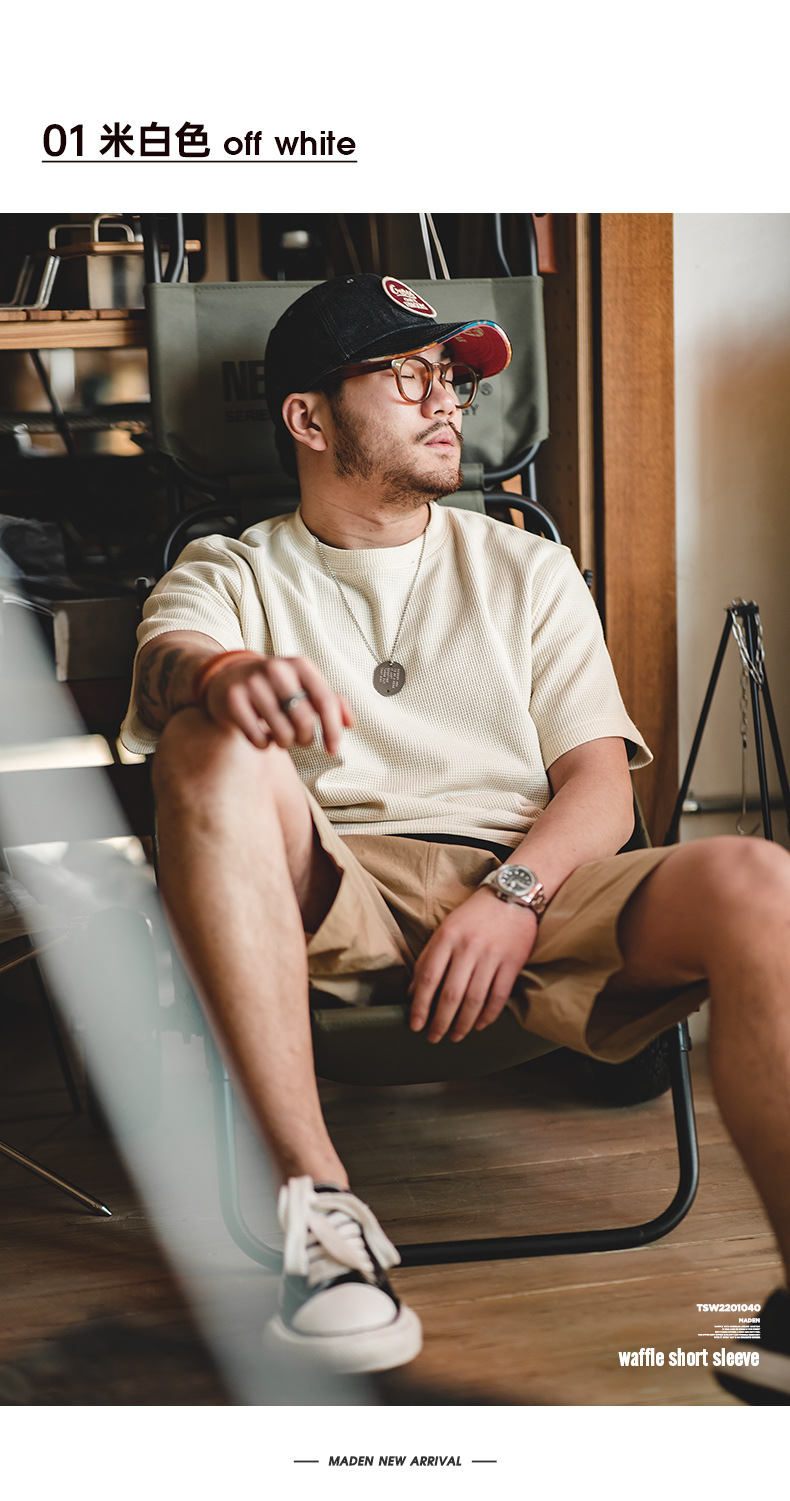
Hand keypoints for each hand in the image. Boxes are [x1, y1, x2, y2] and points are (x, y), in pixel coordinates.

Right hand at [203, 653, 353, 753]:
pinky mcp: (233, 700)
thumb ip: (330, 701)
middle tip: (299, 738)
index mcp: (300, 665)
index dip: (333, 729)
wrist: (227, 678)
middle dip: (305, 739)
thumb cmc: (275, 687)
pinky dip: (263, 745)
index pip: (325, 700)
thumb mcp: (303, 686)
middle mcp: (276, 669)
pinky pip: (258, 739)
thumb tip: (350, 722)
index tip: (333, 749)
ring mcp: (252, 683)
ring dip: (285, 743)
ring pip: (282, 734)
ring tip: (279, 734)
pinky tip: (261, 733)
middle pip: (305, 721)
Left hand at [408, 886, 538, 1042]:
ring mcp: (492, 956)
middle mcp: (468, 948)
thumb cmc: (475, 914)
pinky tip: (480, 1024)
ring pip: (474, 1000)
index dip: (420, 1006)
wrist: (513, 894)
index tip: (415, 1024)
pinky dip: (489, 1015)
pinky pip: (499, 996)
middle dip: (440, 1021)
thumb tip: (413, 992)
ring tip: (456, 1035)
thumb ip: (428, 958)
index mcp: (447, 937)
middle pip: (451, 995)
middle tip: (434, 1037)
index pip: (428, 978)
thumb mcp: (446, 929)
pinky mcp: (512, 962)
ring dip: (463, 1024)